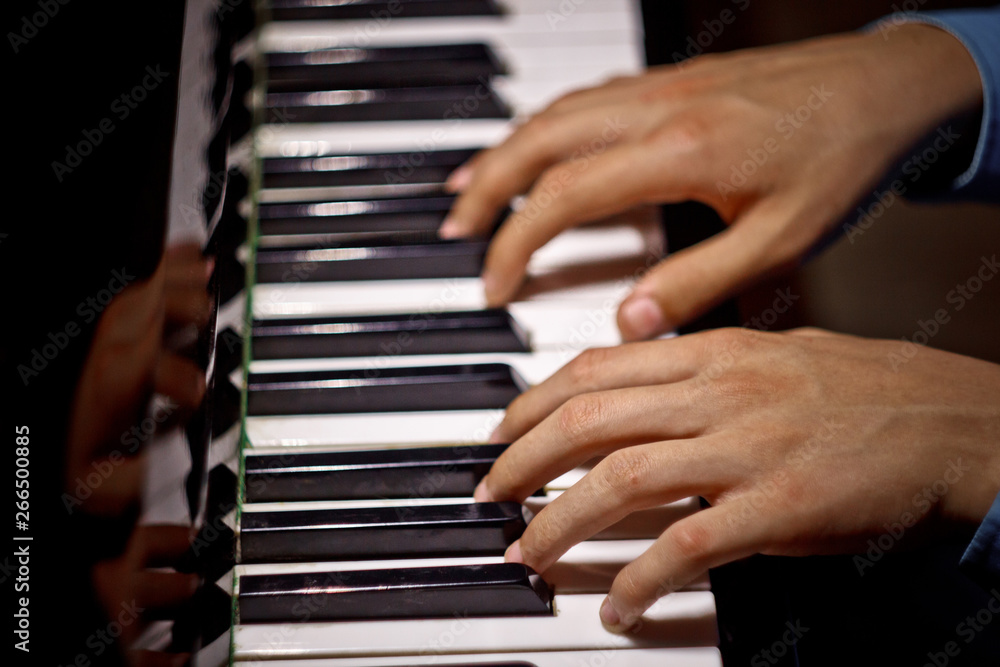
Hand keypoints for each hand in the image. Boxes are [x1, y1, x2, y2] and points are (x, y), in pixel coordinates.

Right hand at [440, 25, 981, 338]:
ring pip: (555, 113)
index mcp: (681, 152)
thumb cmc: (844, 158)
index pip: (566, 197)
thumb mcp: (781, 239)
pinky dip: (543, 127)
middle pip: (539, 140)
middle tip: (453, 230)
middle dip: (485, 187)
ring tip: (469, 189)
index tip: (494, 286)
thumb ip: (700, 282)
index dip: (518, 245)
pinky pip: (585, 98)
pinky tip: (534, 149)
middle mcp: (658, 108)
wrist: (890, 82)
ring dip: (504, 151)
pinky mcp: (671, 81)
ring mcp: (661, 87)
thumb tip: (630, 321)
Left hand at [474, 328, 999, 629]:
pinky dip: (640, 579)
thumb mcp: (770, 355)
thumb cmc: (864, 390)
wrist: (948, 422)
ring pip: (620, 478)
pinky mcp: (779, 507)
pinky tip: (618, 605)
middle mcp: (718, 393)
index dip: (532, 403)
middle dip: (523, 459)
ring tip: (528, 551)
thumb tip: (633, 384)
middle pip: (588, 419)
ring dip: (559, 521)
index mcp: (712, 354)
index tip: (503, 433)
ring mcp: (747, 448)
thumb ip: (697, 368)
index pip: (594, 368)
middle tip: (492, 493)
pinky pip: (687, 545)